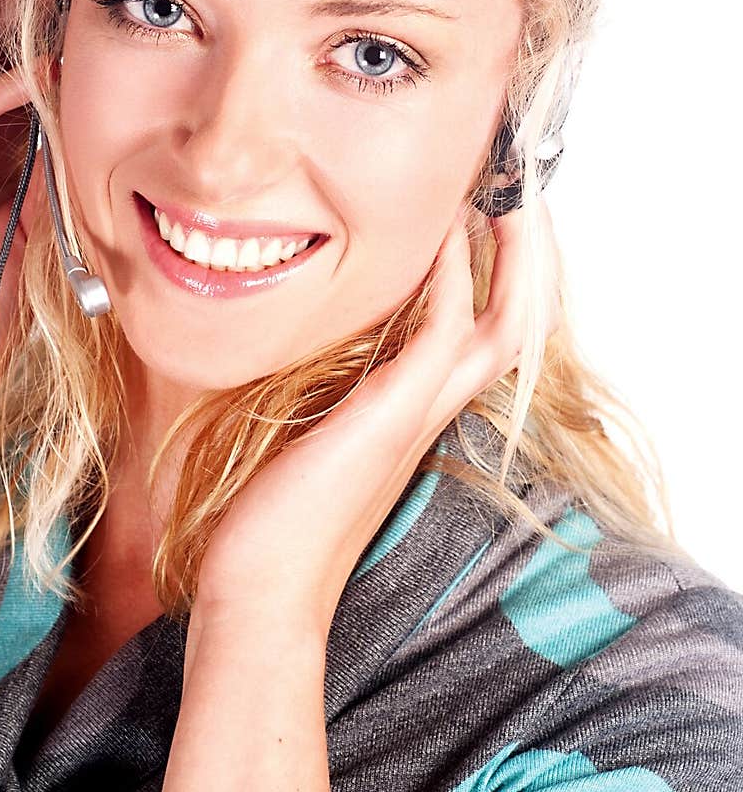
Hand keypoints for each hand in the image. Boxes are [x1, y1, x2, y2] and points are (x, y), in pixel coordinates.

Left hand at [191, 198, 561, 638]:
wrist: (260, 591)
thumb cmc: (272, 519)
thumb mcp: (306, 432)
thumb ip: (324, 389)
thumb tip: (306, 340)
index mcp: (415, 415)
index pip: (486, 337)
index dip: (501, 280)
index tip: (486, 221)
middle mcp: (431, 412)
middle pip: (521, 327)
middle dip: (531, 262)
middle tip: (521, 200)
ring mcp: (418, 414)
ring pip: (506, 325)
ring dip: (511, 257)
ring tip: (503, 199)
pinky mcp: (393, 414)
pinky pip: (446, 329)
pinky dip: (453, 276)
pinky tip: (445, 233)